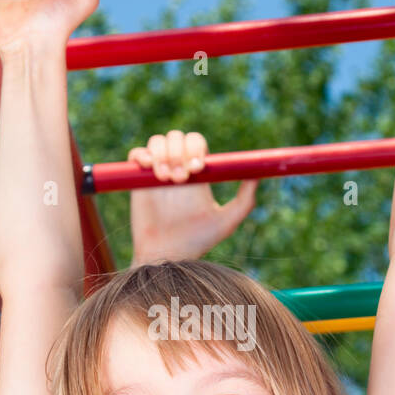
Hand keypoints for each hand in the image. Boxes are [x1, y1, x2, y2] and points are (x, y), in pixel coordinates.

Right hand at [129, 130, 258, 262]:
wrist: (166, 257)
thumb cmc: (196, 242)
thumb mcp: (226, 222)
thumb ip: (244, 200)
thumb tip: (259, 175)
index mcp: (197, 175)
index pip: (197, 143)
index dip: (196, 148)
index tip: (197, 169)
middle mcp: (177, 169)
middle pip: (177, 137)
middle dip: (179, 152)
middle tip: (181, 179)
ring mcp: (156, 173)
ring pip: (158, 141)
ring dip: (162, 154)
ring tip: (166, 179)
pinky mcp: (136, 180)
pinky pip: (136, 154)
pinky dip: (141, 154)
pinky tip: (149, 168)